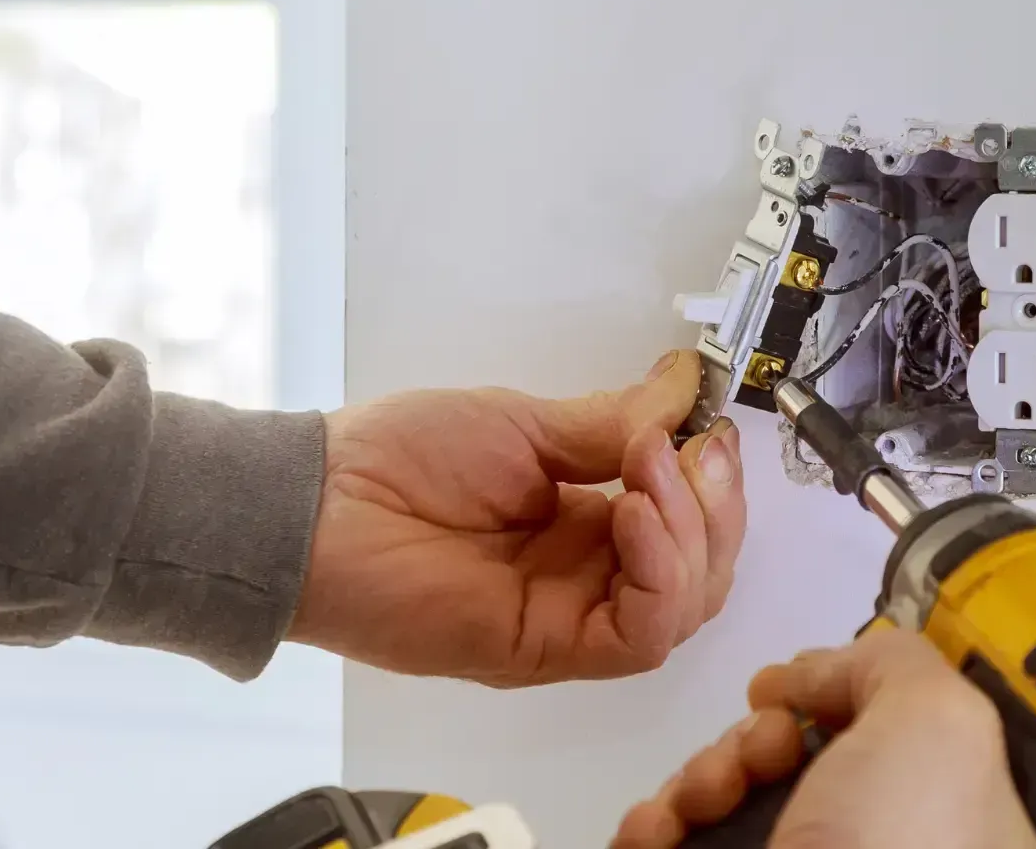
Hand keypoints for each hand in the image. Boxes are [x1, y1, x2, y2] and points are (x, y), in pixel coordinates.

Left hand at [288, 350, 744, 685]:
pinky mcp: (547, 650)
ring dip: (692, 534)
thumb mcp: (523, 424)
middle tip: (690, 448)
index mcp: (585, 525)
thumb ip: (611, 423)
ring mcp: (571, 618)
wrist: (319, 505)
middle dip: (716, 507)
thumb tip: (686, 385)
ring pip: (684, 607)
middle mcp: (588, 578)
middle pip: (702, 572)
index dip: (711, 482)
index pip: (688, 525)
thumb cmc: (401, 458)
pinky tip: (634, 516)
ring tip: (650, 470)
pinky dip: (658, 575)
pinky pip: (638, 636)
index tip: (707, 426)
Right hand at [613, 628, 1035, 848]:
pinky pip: (671, 846)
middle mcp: (866, 844)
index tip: (790, 692)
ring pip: (722, 802)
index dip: (824, 700)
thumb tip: (809, 676)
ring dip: (694, 779)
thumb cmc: (903, 847)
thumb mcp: (940, 725)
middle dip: (747, 738)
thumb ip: (892, 666)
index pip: (874, 734)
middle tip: (754, 755)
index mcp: (936, 808)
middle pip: (786, 759)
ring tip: (696, 801)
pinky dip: (653, 830)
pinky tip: (652, 832)